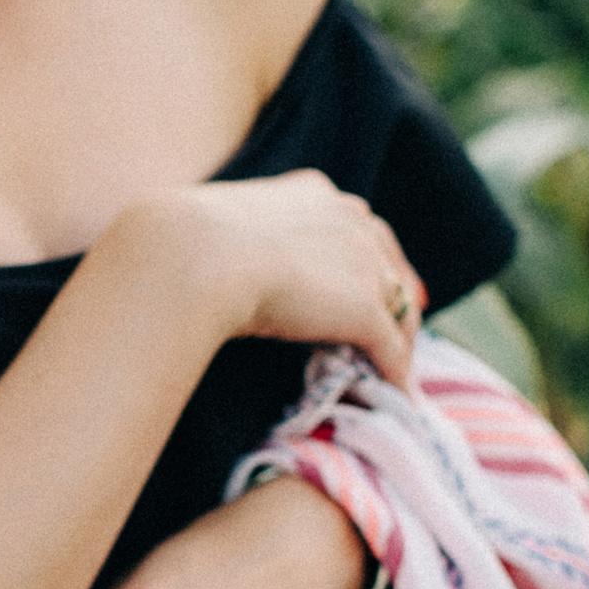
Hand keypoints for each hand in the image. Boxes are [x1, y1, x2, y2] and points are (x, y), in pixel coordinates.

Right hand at [132, 170, 424, 383]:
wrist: (194, 257)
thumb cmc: (187, 242)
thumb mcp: (219, 227)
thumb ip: (241, 239)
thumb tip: (219, 261)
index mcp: (315, 193)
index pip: (360, 228)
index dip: (370, 260)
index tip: (373, 282)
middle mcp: (350, 219)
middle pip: (390, 265)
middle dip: (398, 298)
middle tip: (401, 328)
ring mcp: (362, 264)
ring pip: (398, 308)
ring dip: (401, 342)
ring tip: (398, 373)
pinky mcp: (363, 309)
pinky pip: (391, 347)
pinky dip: (397, 373)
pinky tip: (397, 395)